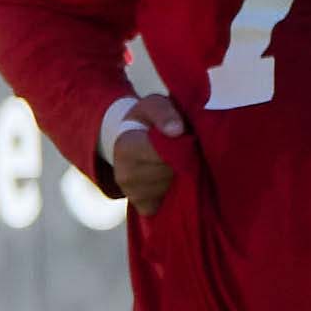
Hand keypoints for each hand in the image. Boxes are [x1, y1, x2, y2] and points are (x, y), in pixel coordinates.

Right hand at [103, 89, 184, 214]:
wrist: (128, 140)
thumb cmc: (145, 120)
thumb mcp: (153, 105)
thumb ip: (164, 112)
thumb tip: (176, 131)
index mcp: (126, 147)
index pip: (163, 155)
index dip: (182, 147)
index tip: (186, 139)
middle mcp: (124, 174)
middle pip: (170, 173)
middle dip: (184, 161)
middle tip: (185, 150)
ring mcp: (132, 193)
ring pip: (172, 188)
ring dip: (182, 176)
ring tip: (177, 162)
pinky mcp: (141, 205)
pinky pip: (170, 201)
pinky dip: (175, 191)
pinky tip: (172, 178)